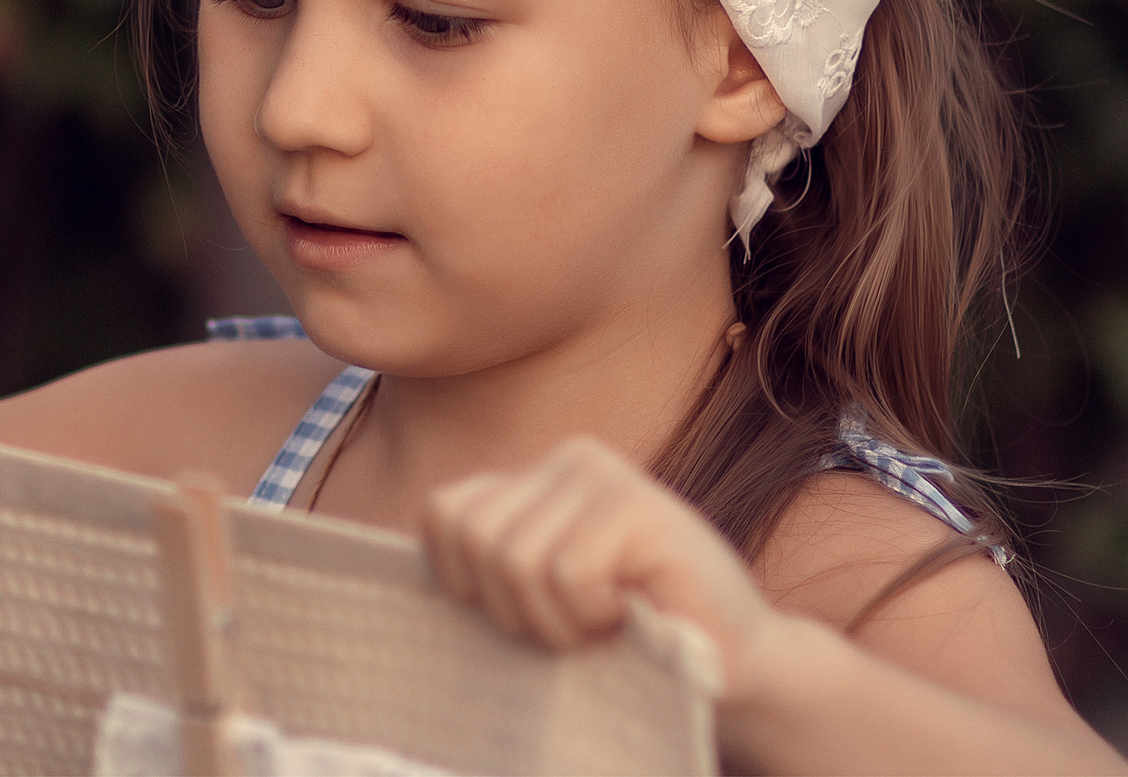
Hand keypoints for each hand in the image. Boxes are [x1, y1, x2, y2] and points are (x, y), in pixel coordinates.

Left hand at [422, 436, 779, 697]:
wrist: (736, 666)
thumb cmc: (628, 640)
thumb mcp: (539, 595)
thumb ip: (485, 567)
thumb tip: (391, 575)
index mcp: (535, 478)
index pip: (442, 514)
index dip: (462, 583)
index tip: (519, 615)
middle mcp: (568, 460)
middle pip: (473, 538)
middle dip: (513, 610)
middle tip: (570, 630)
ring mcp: (607, 477)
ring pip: (515, 558)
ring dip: (556, 621)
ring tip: (602, 625)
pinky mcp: (643, 507)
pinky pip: (567, 570)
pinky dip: (590, 614)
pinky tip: (631, 614)